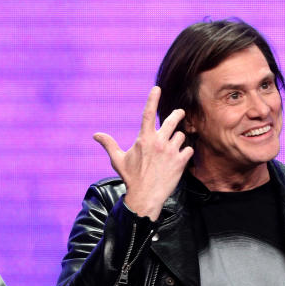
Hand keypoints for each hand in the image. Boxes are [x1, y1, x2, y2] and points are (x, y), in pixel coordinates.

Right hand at [93, 86, 192, 220]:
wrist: (145, 197)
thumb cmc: (131, 178)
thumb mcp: (118, 160)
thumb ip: (109, 144)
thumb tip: (95, 135)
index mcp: (143, 139)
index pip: (148, 114)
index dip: (152, 99)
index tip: (157, 88)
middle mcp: (158, 142)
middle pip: (173, 119)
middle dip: (178, 114)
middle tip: (179, 113)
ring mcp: (171, 151)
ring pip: (181, 135)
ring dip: (178, 139)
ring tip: (173, 148)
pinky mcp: (180, 162)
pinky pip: (189, 149)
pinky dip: (186, 152)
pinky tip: (180, 158)